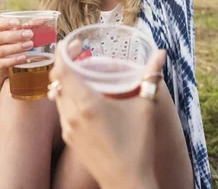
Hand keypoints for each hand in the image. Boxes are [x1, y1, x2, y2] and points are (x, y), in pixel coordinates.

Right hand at [0, 17, 34, 90]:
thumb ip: (29, 26)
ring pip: (3, 50)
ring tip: (30, 44)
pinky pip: (4, 63)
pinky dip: (14, 60)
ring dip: (17, 47)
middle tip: (30, 34)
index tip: (17, 22)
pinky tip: (24, 57)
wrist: (4, 62)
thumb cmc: (12, 42)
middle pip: (1, 37)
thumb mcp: (19, 32)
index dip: (6, 22)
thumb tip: (43, 19)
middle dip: (16, 35)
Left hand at [49, 43, 164, 188]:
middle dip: (65, 63)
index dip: (63, 52)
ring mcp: (68, 127)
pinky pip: (62, 110)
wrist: (127, 183)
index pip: (61, 70)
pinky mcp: (69, 138)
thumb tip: (161, 54)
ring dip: (65, 81)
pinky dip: (68, 98)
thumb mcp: (146, 108)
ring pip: (57, 95)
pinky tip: (85, 97)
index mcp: (87, 104)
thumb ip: (151, 77)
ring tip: (83, 73)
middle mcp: (72, 114)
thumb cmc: (138, 146)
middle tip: (79, 54)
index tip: (72, 43)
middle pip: (56, 80)